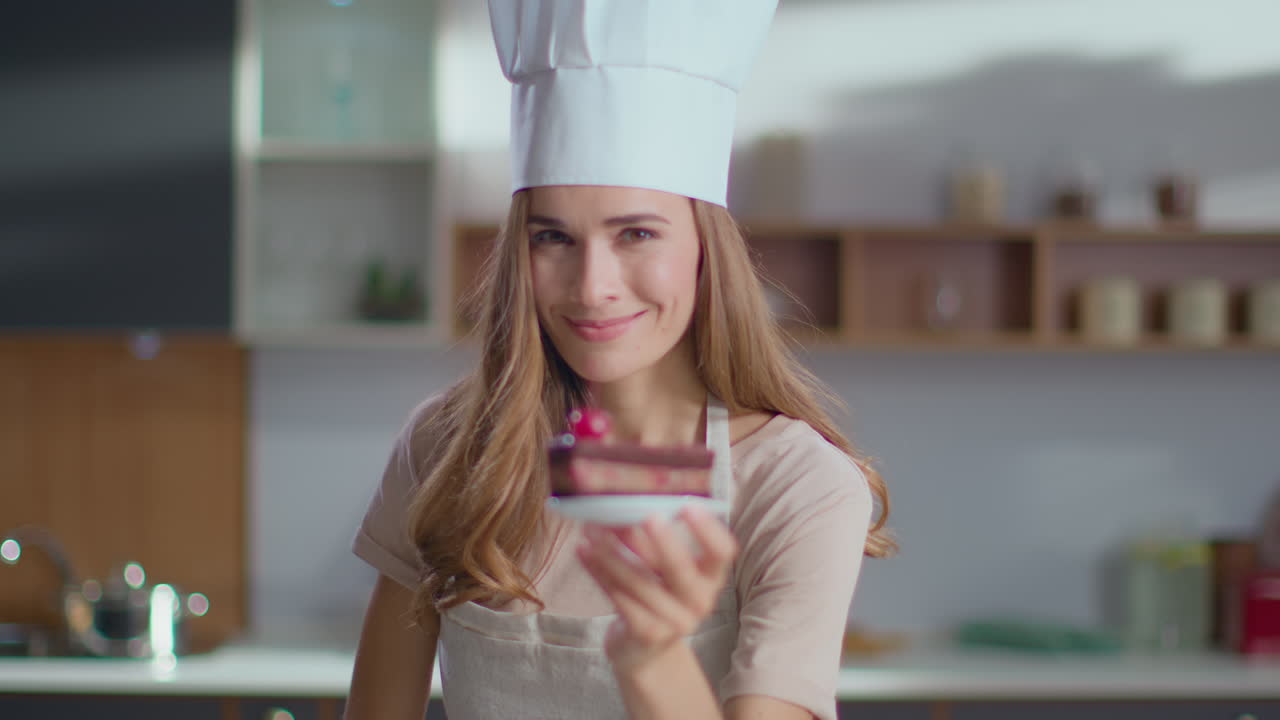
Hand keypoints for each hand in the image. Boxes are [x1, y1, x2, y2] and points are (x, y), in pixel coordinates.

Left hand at [577, 506, 738, 674]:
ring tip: (592, 530)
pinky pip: (620, 597)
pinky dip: (599, 571)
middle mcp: (700, 601)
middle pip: (681, 569)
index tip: (687, 507)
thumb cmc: (655, 593)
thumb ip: (653, 540)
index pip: (722, 552)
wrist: (644, 649)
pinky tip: (583, 552)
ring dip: (612, 553)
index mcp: (711, 577)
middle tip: (643, 517)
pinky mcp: (648, 633)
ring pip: (640, 582)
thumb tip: (627, 504)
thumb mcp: (662, 567)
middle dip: (661, 542)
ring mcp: (676, 621)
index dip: (708, 530)